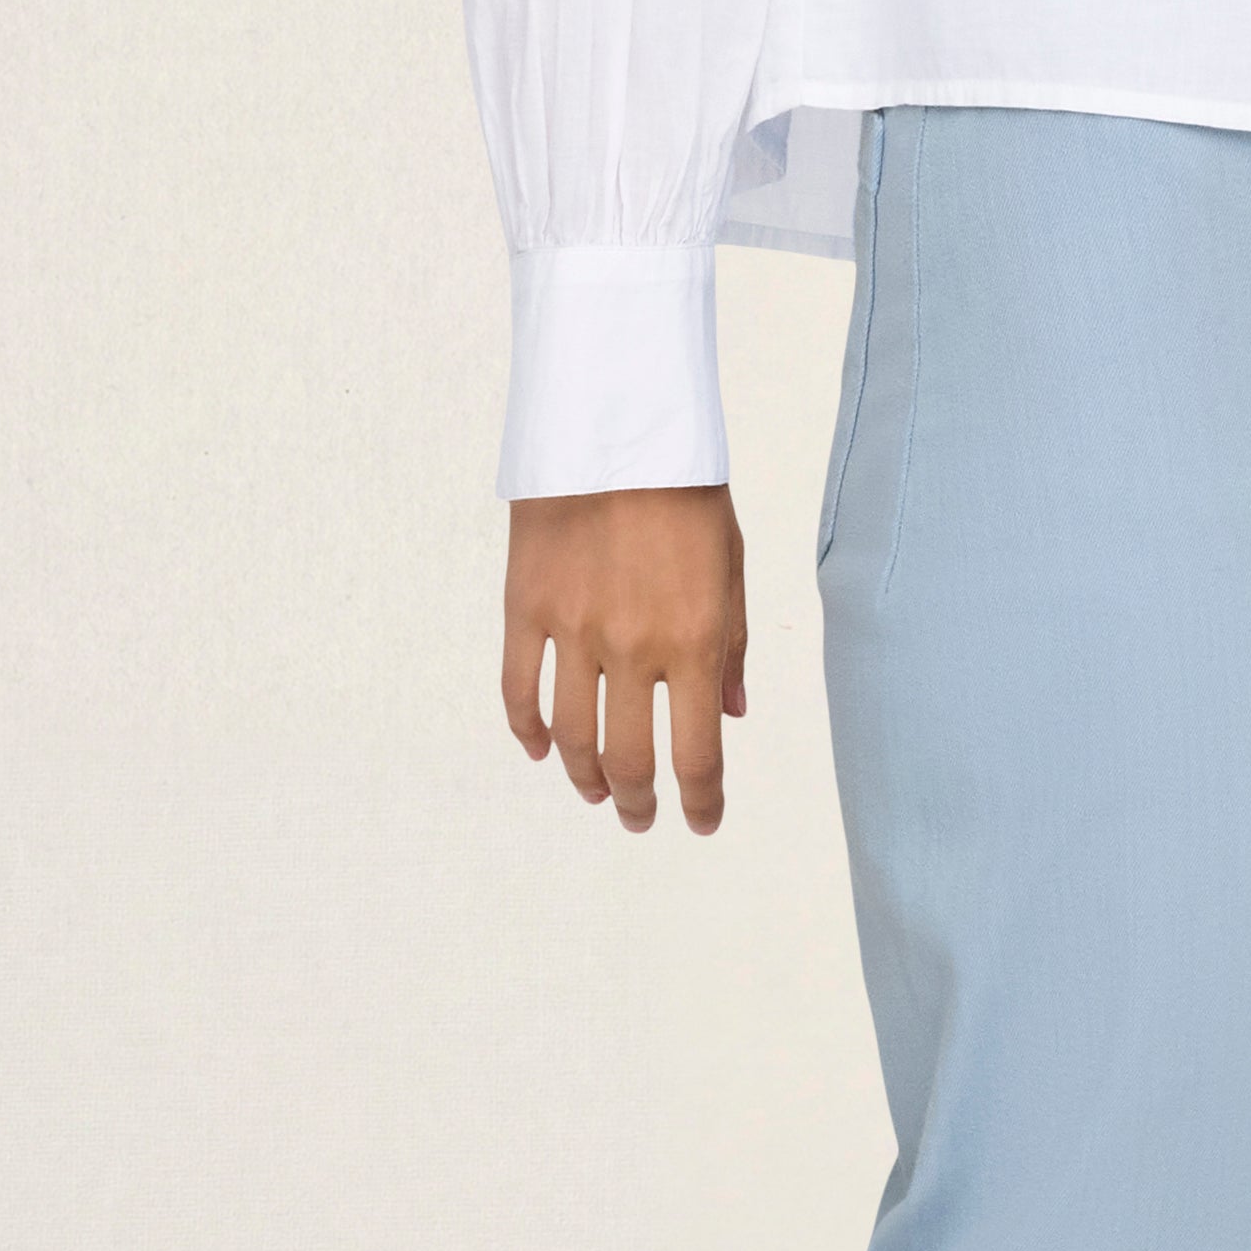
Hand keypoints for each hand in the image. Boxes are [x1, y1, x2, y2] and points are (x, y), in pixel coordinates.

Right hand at [504, 484, 745, 832]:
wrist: (615, 427)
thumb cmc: (686, 495)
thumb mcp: (732, 568)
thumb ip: (731, 648)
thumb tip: (730, 716)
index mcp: (693, 642)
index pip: (696, 754)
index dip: (700, 802)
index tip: (703, 823)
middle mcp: (632, 648)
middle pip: (630, 760)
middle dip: (640, 802)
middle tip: (642, 818)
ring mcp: (572, 632)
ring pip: (571, 737)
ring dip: (585, 778)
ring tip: (598, 792)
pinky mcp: (524, 608)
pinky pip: (518, 690)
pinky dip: (528, 731)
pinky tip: (541, 750)